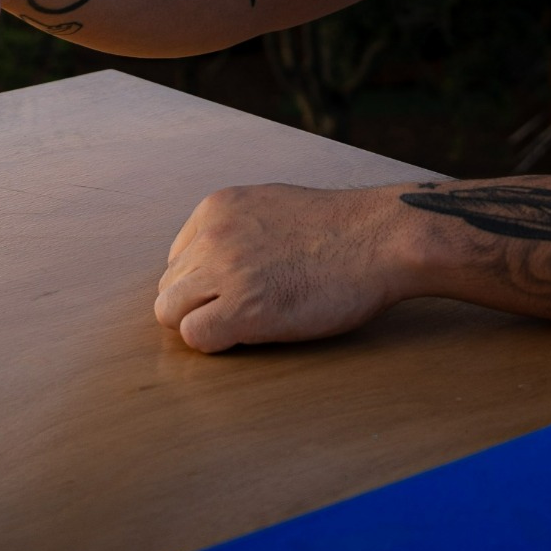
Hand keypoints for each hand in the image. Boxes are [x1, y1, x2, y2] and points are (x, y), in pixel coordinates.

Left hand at [153, 182, 413, 352]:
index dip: (203, 284)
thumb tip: (214, 261)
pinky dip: (215, 343)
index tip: (234, 292)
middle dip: (198, 306)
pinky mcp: (244, 308)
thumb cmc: (339, 229)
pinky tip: (249, 336)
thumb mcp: (271, 206)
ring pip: (171, 313)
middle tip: (241, 313)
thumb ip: (236, 229)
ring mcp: (226, 270)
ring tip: (245, 325)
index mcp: (216, 209)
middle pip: (170, 288)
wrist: (380, 238)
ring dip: (203, 324)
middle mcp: (212, 236)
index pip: (178, 259)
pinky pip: (195, 337)